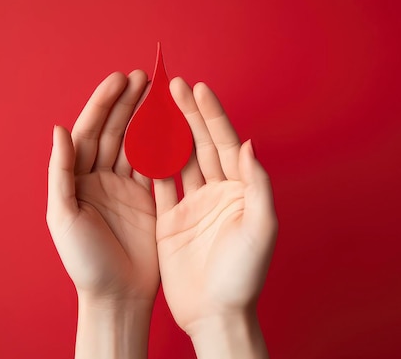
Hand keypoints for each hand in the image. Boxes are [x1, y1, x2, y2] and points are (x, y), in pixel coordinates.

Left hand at [46, 71, 157, 358]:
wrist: (117, 294)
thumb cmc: (84, 261)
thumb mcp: (62, 217)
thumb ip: (60, 173)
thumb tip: (59, 130)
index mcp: (76, 179)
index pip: (89, 132)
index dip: (102, 105)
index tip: (119, 80)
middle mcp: (100, 178)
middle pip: (114, 131)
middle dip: (127, 104)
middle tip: (143, 78)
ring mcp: (125, 187)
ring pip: (135, 143)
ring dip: (145, 118)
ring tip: (158, 93)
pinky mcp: (147, 199)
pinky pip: (155, 164)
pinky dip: (163, 144)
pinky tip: (172, 124)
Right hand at [154, 78, 277, 357]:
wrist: (216, 314)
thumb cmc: (244, 276)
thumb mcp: (260, 229)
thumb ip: (257, 185)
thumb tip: (249, 144)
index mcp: (239, 191)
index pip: (225, 144)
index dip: (211, 115)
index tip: (198, 89)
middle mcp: (216, 194)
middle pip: (200, 145)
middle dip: (187, 114)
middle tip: (172, 85)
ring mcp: (192, 206)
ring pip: (178, 160)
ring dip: (167, 133)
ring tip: (154, 106)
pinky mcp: (171, 221)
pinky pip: (159, 186)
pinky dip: (150, 164)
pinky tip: (140, 143)